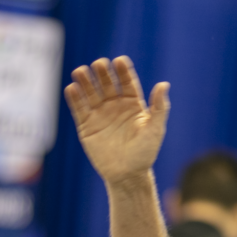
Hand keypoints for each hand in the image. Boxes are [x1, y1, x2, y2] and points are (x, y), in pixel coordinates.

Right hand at [64, 56, 169, 184]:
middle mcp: (115, 106)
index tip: (119, 61)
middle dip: (102, 73)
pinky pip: (79, 109)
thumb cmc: (145, 153)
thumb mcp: (155, 130)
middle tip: (98, 64)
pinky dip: (75, 98)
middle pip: (107, 83)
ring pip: (90, 93)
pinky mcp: (86, 126)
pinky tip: (72, 88)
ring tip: (80, 71)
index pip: (127, 82)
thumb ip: (159, 107)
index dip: (123, 71)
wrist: (127, 175)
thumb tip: (164, 84)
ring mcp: (100, 115)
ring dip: (85, 81)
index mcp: (133, 104)